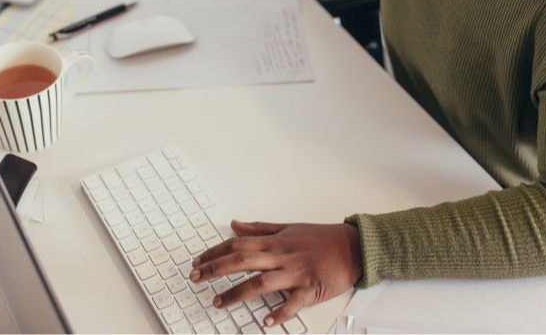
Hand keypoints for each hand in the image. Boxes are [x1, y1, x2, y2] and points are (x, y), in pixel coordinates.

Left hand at [190, 220, 362, 326]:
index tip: (197, 261)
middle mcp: (281, 255)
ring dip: (237, 293)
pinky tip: (264, 321)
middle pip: (242, 260)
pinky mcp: (310, 288)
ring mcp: (295, 272)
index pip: (238, 244)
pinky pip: (292, 302)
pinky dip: (278, 312)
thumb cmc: (319, 237)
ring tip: (217, 302)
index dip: (215, 252)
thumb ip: (260, 228)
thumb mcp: (288, 227)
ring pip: (261, 281)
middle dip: (215, 268)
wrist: (351, 246)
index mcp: (275, 241)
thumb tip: (235, 224)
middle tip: (194, 278)